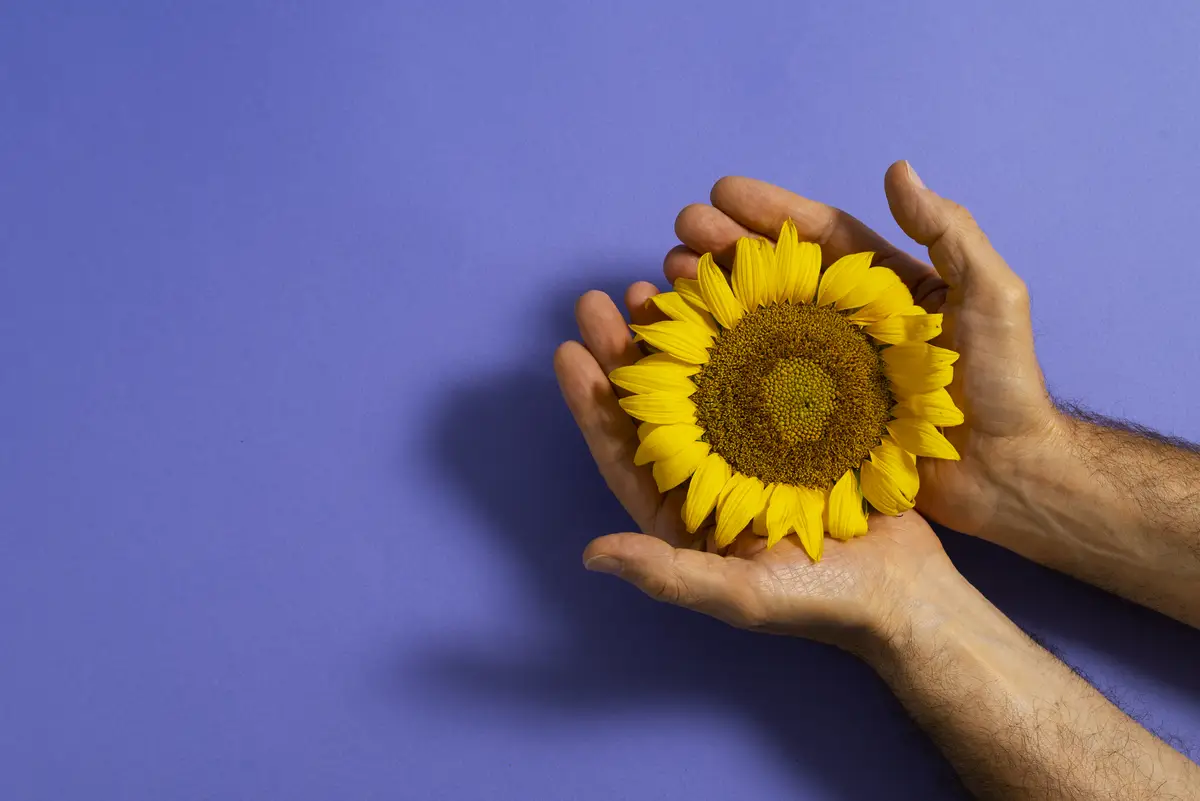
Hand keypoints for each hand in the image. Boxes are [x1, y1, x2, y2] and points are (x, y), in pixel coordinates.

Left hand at [554, 260, 953, 647]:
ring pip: (700, 380)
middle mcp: (708, 477)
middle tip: (600, 300)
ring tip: (653, 284)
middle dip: (624, 353)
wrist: (909, 593)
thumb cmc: (822, 605)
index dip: (592, 402)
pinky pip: (757, 372)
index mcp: (682, 514)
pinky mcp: (797, 426)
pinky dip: (737, 336)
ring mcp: (752, 449)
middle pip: (652, 407)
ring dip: (673, 335)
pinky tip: (726, 300)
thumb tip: (590, 554)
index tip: (568, 348)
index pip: (623, 451)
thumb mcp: (739, 595)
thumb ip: (666, 573)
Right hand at [661, 163, 1059, 538]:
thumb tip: (898, 169)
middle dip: (724, 249)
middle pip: (776, 274)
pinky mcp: (817, 416)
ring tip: (667, 281)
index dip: (770, 212)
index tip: (721, 194)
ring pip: (759, 323)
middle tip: (678, 234)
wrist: (1006, 475)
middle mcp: (851, 321)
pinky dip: (723, 362)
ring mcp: (829, 370)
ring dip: (713, 299)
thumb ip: (949, 230)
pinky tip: (687, 348)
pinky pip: (762, 383)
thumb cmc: (1005, 383)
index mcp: (887, 285)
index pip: (820, 236)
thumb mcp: (991, 293)